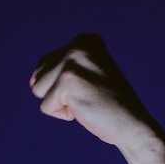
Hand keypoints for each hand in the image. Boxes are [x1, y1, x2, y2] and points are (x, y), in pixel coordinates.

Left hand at [30, 34, 164, 163]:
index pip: (46, 64)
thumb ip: (58, 70)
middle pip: (39, 76)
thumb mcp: (85, 77)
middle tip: (88, 96)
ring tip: (85, 101)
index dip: (63, 86)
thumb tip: (32, 80)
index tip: (90, 87)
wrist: (132, 124)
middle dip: (58, 93)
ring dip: (59, 103)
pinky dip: (63, 115)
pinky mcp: (67, 81)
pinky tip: (85, 109)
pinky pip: (46, 107)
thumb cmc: (108, 105)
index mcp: (85, 39)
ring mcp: (72, 60)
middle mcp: (78, 44)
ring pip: (38, 90)